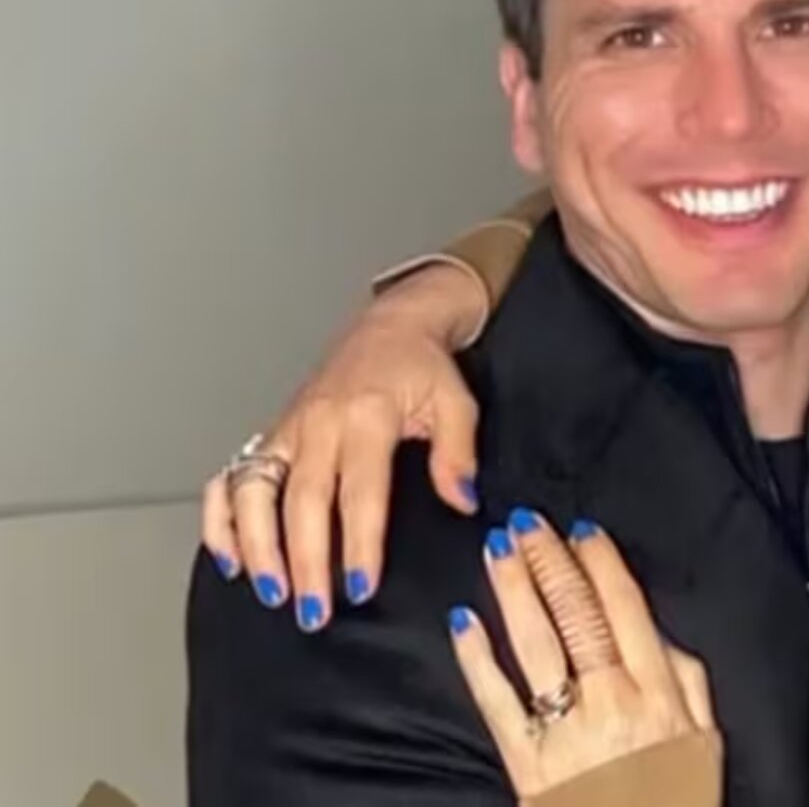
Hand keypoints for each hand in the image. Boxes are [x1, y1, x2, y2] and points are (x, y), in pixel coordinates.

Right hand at [201, 262, 490, 628]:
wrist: (393, 325)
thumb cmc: (423, 366)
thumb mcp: (457, 403)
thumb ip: (458, 454)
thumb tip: (461, 501)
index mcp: (367, 415)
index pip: (359, 492)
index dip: (358, 544)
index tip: (359, 586)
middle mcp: (319, 422)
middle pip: (301, 502)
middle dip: (303, 561)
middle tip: (312, 609)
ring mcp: (289, 428)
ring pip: (253, 491)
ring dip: (256, 546)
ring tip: (271, 591)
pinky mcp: (272, 433)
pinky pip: (230, 477)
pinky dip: (221, 518)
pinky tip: (230, 557)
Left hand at [452, 512, 717, 798]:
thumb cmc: (675, 798)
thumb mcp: (704, 736)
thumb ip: (684, 674)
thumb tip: (653, 626)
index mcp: (657, 691)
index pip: (623, 607)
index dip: (600, 561)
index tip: (581, 527)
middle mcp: (610, 702)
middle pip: (576, 614)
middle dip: (550, 560)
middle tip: (526, 521)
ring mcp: (562, 731)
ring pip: (534, 643)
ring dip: (514, 589)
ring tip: (497, 548)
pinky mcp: (523, 762)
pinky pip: (495, 701)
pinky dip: (476, 657)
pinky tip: (461, 619)